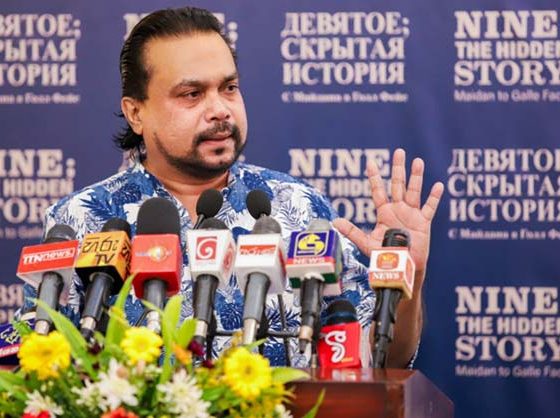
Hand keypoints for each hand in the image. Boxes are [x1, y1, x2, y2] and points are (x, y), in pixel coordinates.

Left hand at [333, 148, 443, 274]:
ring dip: (416, 177)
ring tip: (418, 161)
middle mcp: (398, 210)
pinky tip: (438, 185)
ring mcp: (411, 214)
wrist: (402, 269)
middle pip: (397, 185)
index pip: (378, 191)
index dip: (374, 177)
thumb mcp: (366, 243)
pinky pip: (429, 208)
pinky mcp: (423, 223)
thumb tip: (334, 222)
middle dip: (398, 169)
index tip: (370, 162)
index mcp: (384, 213)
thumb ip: (352, 231)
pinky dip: (434, 197)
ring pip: (414, 191)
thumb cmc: (384, 256)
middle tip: (399, 152)